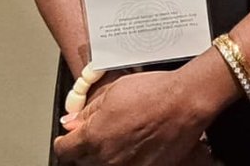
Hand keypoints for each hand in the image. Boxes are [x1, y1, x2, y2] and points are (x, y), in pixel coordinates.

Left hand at [54, 69, 215, 165]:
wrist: (186, 102)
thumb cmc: (154, 93)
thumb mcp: (113, 91)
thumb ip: (87, 112)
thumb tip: (72, 123)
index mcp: (93, 136)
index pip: (63, 150)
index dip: (65, 141)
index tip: (69, 138)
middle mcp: (106, 158)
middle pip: (81, 161)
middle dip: (84, 148)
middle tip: (99, 133)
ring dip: (104, 155)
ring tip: (120, 138)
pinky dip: (126, 159)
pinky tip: (135, 145)